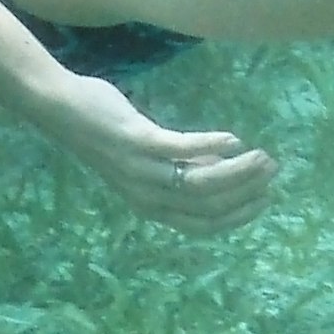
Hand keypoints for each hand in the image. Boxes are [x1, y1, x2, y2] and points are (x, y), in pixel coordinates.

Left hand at [47, 74, 278, 235]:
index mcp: (149, 205)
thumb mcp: (146, 158)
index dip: (237, 215)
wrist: (61, 110)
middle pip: (207, 205)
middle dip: (246, 191)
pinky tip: (233, 138)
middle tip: (272, 171)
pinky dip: (210, 145)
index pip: (202, 224)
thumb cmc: (105, 131)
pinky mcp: (136, 141)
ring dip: (237, 171)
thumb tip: (226, 165)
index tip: (265, 199)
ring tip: (262, 156)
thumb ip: (183, 165)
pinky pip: (180, 149)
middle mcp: (145, 195)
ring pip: (199, 182)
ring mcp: (140, 170)